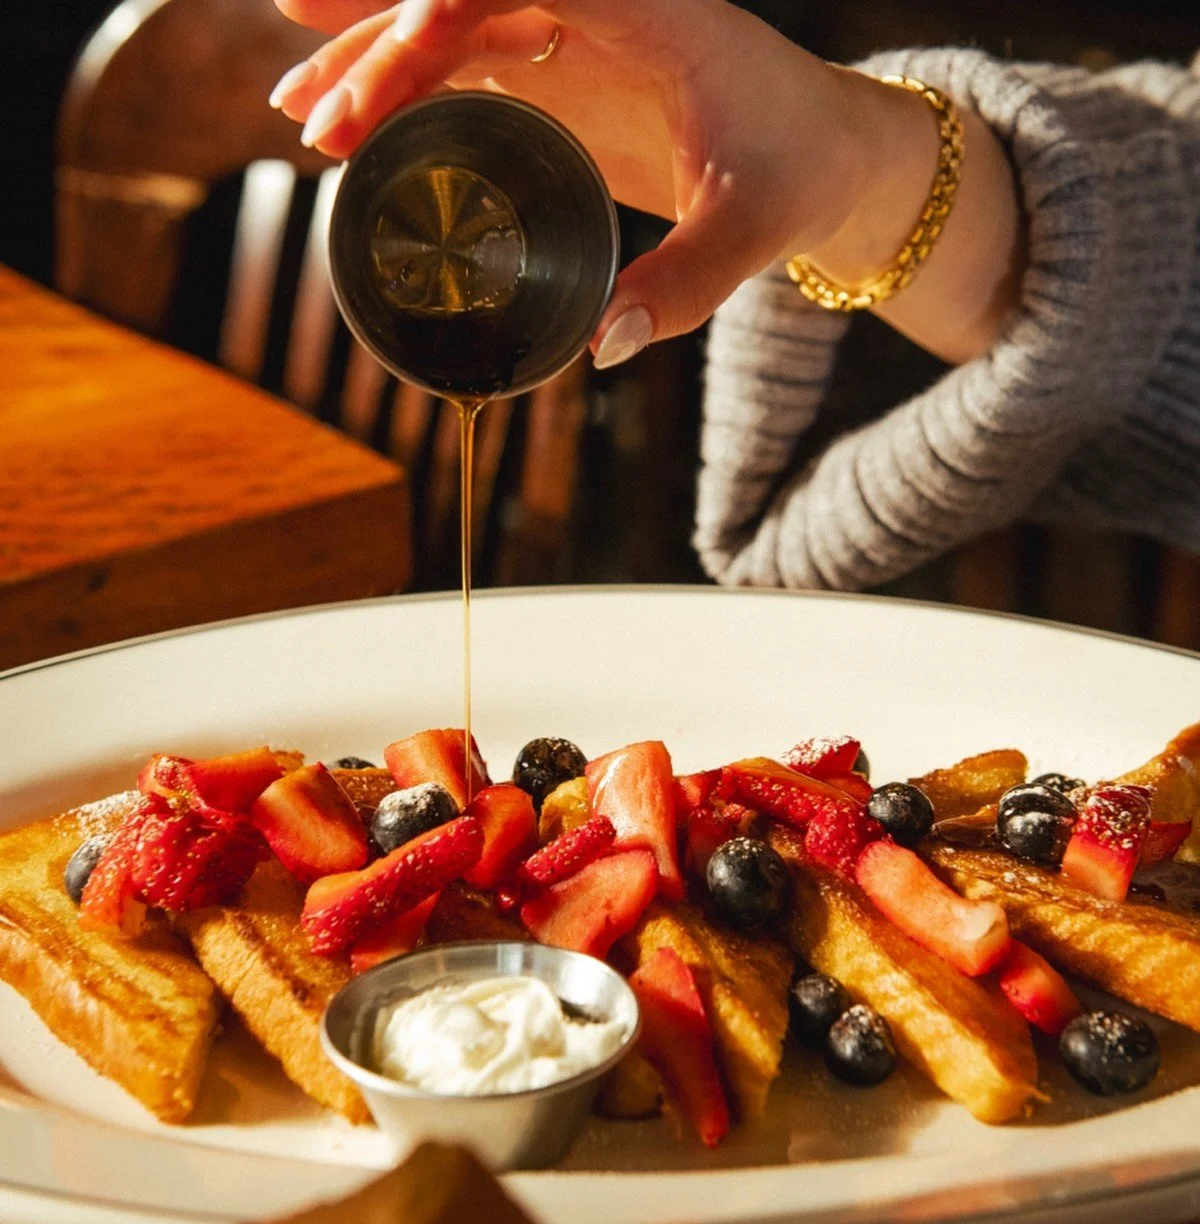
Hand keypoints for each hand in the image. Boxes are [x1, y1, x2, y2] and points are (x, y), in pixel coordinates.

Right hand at [270, 0, 875, 364]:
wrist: (823, 154)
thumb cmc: (798, 172)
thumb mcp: (754, 232)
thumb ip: (686, 286)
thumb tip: (605, 346)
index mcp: (652, 11)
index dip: (448, 5)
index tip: (393, 57)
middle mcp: (600, 8)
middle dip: (380, 41)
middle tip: (312, 112)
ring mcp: (570, 36)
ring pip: (448, 23)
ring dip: (369, 57)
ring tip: (295, 108)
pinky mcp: (558, 74)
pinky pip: (461, 63)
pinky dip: (401, 86)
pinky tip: (351, 122)